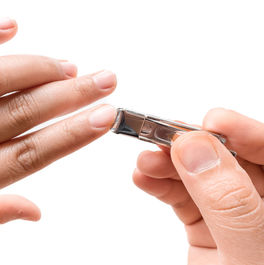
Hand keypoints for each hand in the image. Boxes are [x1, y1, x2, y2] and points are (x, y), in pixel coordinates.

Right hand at [133, 108, 263, 264]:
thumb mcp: (249, 255)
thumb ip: (228, 202)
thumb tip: (196, 149)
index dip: (244, 132)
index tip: (211, 123)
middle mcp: (261, 203)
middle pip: (228, 159)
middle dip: (193, 147)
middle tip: (162, 139)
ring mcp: (231, 213)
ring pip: (199, 175)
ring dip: (168, 165)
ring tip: (144, 163)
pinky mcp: (204, 225)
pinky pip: (180, 197)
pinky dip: (159, 185)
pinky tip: (144, 178)